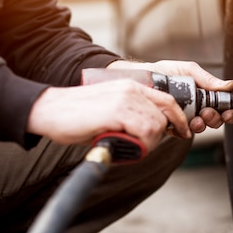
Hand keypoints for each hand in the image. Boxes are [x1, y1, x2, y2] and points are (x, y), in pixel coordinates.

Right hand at [27, 79, 186, 153]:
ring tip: (126, 145)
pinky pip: (143, 131)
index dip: (178, 119)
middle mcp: (132, 89)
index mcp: (131, 86)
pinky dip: (138, 144)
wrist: (49, 110)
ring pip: (155, 126)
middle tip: (143, 146)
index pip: (168, 100)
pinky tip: (121, 145)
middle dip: (160, 136)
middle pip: (164, 116)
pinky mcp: (117, 110)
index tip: (183, 132)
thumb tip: (151, 132)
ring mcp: (125, 99)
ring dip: (146, 142)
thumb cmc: (76, 116)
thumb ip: (132, 116)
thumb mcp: (111, 110)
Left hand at [107, 60, 232, 133]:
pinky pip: (183, 133)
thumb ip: (207, 79)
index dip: (231, 111)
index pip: (224, 105)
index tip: (228, 111)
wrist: (140, 79)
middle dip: (215, 118)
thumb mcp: (188, 70)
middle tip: (207, 112)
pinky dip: (184, 131)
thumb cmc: (163, 73)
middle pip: (217, 120)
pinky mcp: (173, 126)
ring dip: (201, 125)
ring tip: (195, 118)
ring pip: (202, 128)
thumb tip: (228, 85)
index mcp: (205, 94)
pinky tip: (180, 124)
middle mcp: (198, 107)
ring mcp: (186, 118)